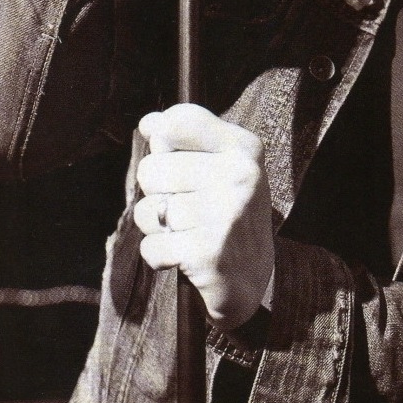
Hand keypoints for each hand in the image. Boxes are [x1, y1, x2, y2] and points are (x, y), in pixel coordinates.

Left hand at [133, 103, 273, 328]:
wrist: (254, 280)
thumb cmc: (225, 216)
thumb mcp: (217, 168)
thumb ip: (183, 139)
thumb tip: (149, 123)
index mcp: (243, 148)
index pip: (177, 122)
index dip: (163, 143)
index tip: (179, 162)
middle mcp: (241, 175)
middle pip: (150, 169)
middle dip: (157, 194)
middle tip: (187, 210)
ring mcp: (226, 214)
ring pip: (148, 211)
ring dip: (158, 229)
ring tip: (187, 234)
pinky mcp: (208, 251)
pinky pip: (151, 246)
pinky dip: (159, 256)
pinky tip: (183, 258)